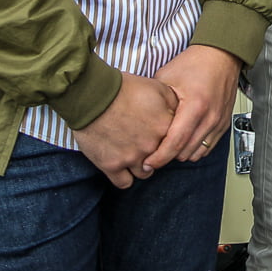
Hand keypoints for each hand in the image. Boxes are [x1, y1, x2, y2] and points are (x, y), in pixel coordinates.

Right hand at [73, 71, 177, 187]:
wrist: (92, 96)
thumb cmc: (125, 88)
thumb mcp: (157, 87)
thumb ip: (173, 103)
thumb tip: (179, 114)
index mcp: (164, 127)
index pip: (178, 141)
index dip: (171, 137)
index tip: (163, 134)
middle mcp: (151, 146)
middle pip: (163, 159)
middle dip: (157, 152)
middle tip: (147, 143)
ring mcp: (131, 158)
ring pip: (145, 173)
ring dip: (142, 166)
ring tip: (136, 155)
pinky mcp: (111, 166)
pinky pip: (124, 183)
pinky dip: (125, 176)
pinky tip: (123, 167)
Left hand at [143, 44, 242, 169]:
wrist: (222, 54)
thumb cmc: (196, 62)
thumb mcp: (167, 77)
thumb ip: (155, 102)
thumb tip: (140, 120)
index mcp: (195, 106)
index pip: (175, 142)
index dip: (159, 157)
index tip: (147, 163)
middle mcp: (210, 117)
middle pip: (185, 152)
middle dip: (168, 156)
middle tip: (154, 152)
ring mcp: (219, 121)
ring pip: (197, 153)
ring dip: (181, 153)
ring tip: (169, 146)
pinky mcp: (224, 123)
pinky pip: (208, 147)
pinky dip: (194, 148)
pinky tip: (184, 141)